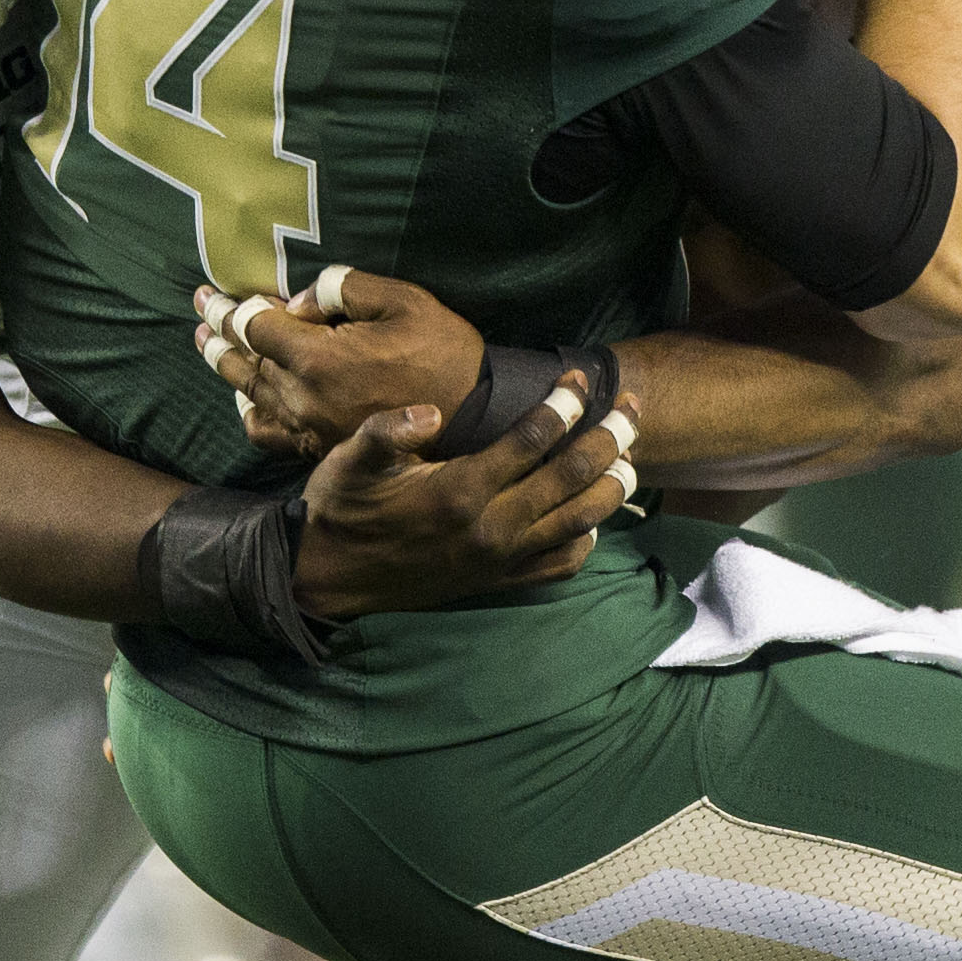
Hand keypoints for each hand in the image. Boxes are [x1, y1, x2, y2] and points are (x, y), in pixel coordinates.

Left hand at [196, 267, 484, 458]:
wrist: (475, 419)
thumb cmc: (444, 354)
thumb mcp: (403, 300)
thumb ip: (342, 288)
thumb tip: (299, 301)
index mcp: (317, 358)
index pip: (254, 326)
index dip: (229, 307)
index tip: (209, 293)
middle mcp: (302, 397)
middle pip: (244, 360)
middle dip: (218, 331)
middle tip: (201, 310)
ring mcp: (308, 426)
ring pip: (250, 394)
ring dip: (225, 367)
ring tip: (209, 345)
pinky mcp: (319, 445)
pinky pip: (268, 431)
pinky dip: (250, 410)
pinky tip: (246, 396)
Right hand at [292, 373, 640, 614]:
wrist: (330, 577)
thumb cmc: (343, 508)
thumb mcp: (349, 460)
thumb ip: (386, 430)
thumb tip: (431, 410)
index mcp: (461, 490)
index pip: (533, 440)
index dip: (564, 404)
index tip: (578, 378)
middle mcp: (493, 527)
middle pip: (573, 477)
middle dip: (610, 436)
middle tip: (631, 406)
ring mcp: (502, 559)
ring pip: (581, 521)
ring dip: (613, 485)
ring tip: (631, 455)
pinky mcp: (501, 582)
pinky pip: (562, 563)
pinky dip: (587, 538)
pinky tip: (595, 516)